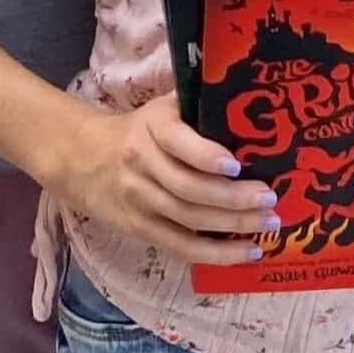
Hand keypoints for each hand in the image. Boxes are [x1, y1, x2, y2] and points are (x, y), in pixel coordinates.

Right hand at [52, 95, 281, 267]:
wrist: (83, 159)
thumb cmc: (140, 129)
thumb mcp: (161, 108)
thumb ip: (196, 103)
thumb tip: (248, 98)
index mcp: (152, 127)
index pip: (178, 143)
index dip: (206, 156)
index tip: (236, 164)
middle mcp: (142, 164)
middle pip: (189, 189)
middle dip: (234, 199)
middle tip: (270, 200)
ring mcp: (140, 201)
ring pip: (188, 220)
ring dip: (232, 227)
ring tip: (267, 225)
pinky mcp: (140, 229)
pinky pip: (180, 246)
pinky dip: (215, 254)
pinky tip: (245, 252)